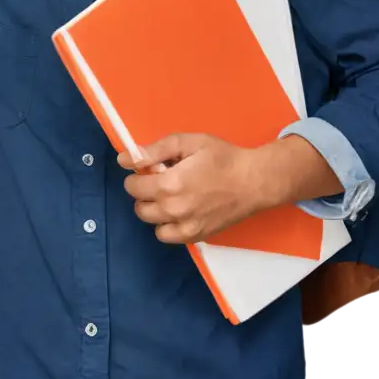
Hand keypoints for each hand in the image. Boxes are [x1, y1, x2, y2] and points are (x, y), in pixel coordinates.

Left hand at [117, 134, 281, 244]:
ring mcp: (185, 226)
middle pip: (139, 205)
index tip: (151, 168)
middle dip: (144, 191)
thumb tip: (124, 159)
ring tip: (171, 195)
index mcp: (169, 184)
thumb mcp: (188, 142)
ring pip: (151, 221)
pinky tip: (179, 210)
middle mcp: (173, 209)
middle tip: (162, 179)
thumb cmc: (222, 157)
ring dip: (154, 208)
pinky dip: (167, 224)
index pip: (132, 186)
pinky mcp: (195, 236)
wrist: (253, 181)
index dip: (138, 174)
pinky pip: (166, 236)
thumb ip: (154, 150)